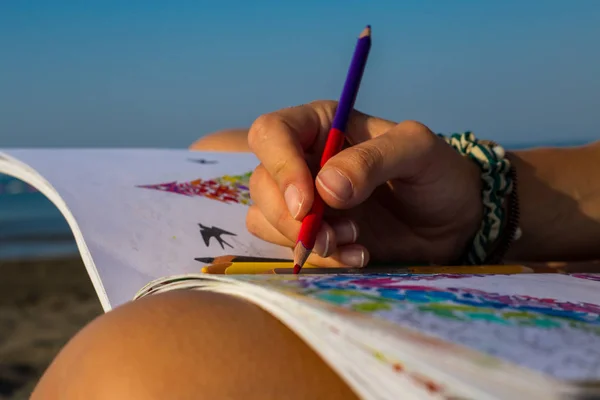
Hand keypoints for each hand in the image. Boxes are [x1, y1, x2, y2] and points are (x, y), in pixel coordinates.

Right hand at [246, 100, 482, 266]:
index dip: (280, 167)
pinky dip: (317, 258)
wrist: (453, 220)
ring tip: (354, 243)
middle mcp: (303, 160)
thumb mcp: (418, 151)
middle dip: (292, 218)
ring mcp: (304, 199)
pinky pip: (287, 246)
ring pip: (265, 217)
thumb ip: (374, 159)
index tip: (307, 204)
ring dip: (304, 240)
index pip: (271, 133)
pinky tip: (356, 255)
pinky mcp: (312, 233)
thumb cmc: (437, 173)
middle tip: (332, 235)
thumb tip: (325, 188)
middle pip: (262, 183)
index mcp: (320, 125)